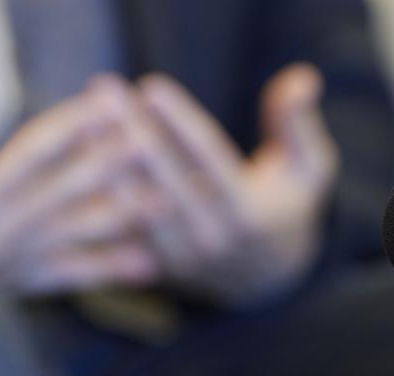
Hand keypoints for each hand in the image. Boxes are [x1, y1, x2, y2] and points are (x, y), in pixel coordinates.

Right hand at [0, 89, 157, 294]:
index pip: (28, 153)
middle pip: (60, 191)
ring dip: (124, 215)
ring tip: (164, 200)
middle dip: (109, 164)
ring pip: (74, 232)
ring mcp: (4, 266)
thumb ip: (17, 155)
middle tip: (151, 143)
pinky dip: (112, 268)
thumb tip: (79, 114)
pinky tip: (149, 263)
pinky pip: (75, 276)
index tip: (109, 103)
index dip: (71, 126)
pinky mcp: (21, 286)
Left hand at [99, 64, 338, 304]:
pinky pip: (125, 227)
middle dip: (135, 131)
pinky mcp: (157, 267)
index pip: (212, 162)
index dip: (181, 122)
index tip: (152, 85)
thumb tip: (302, 79)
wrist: (268, 279)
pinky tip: (84, 155)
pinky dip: (104, 191)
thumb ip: (300, 123)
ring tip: (86, 118)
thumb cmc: (286, 204)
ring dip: (110, 161)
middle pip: (168, 180)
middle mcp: (215, 241)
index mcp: (252, 215)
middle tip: (106, 91)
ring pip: (139, 205)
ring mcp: (183, 258)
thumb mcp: (309, 167)